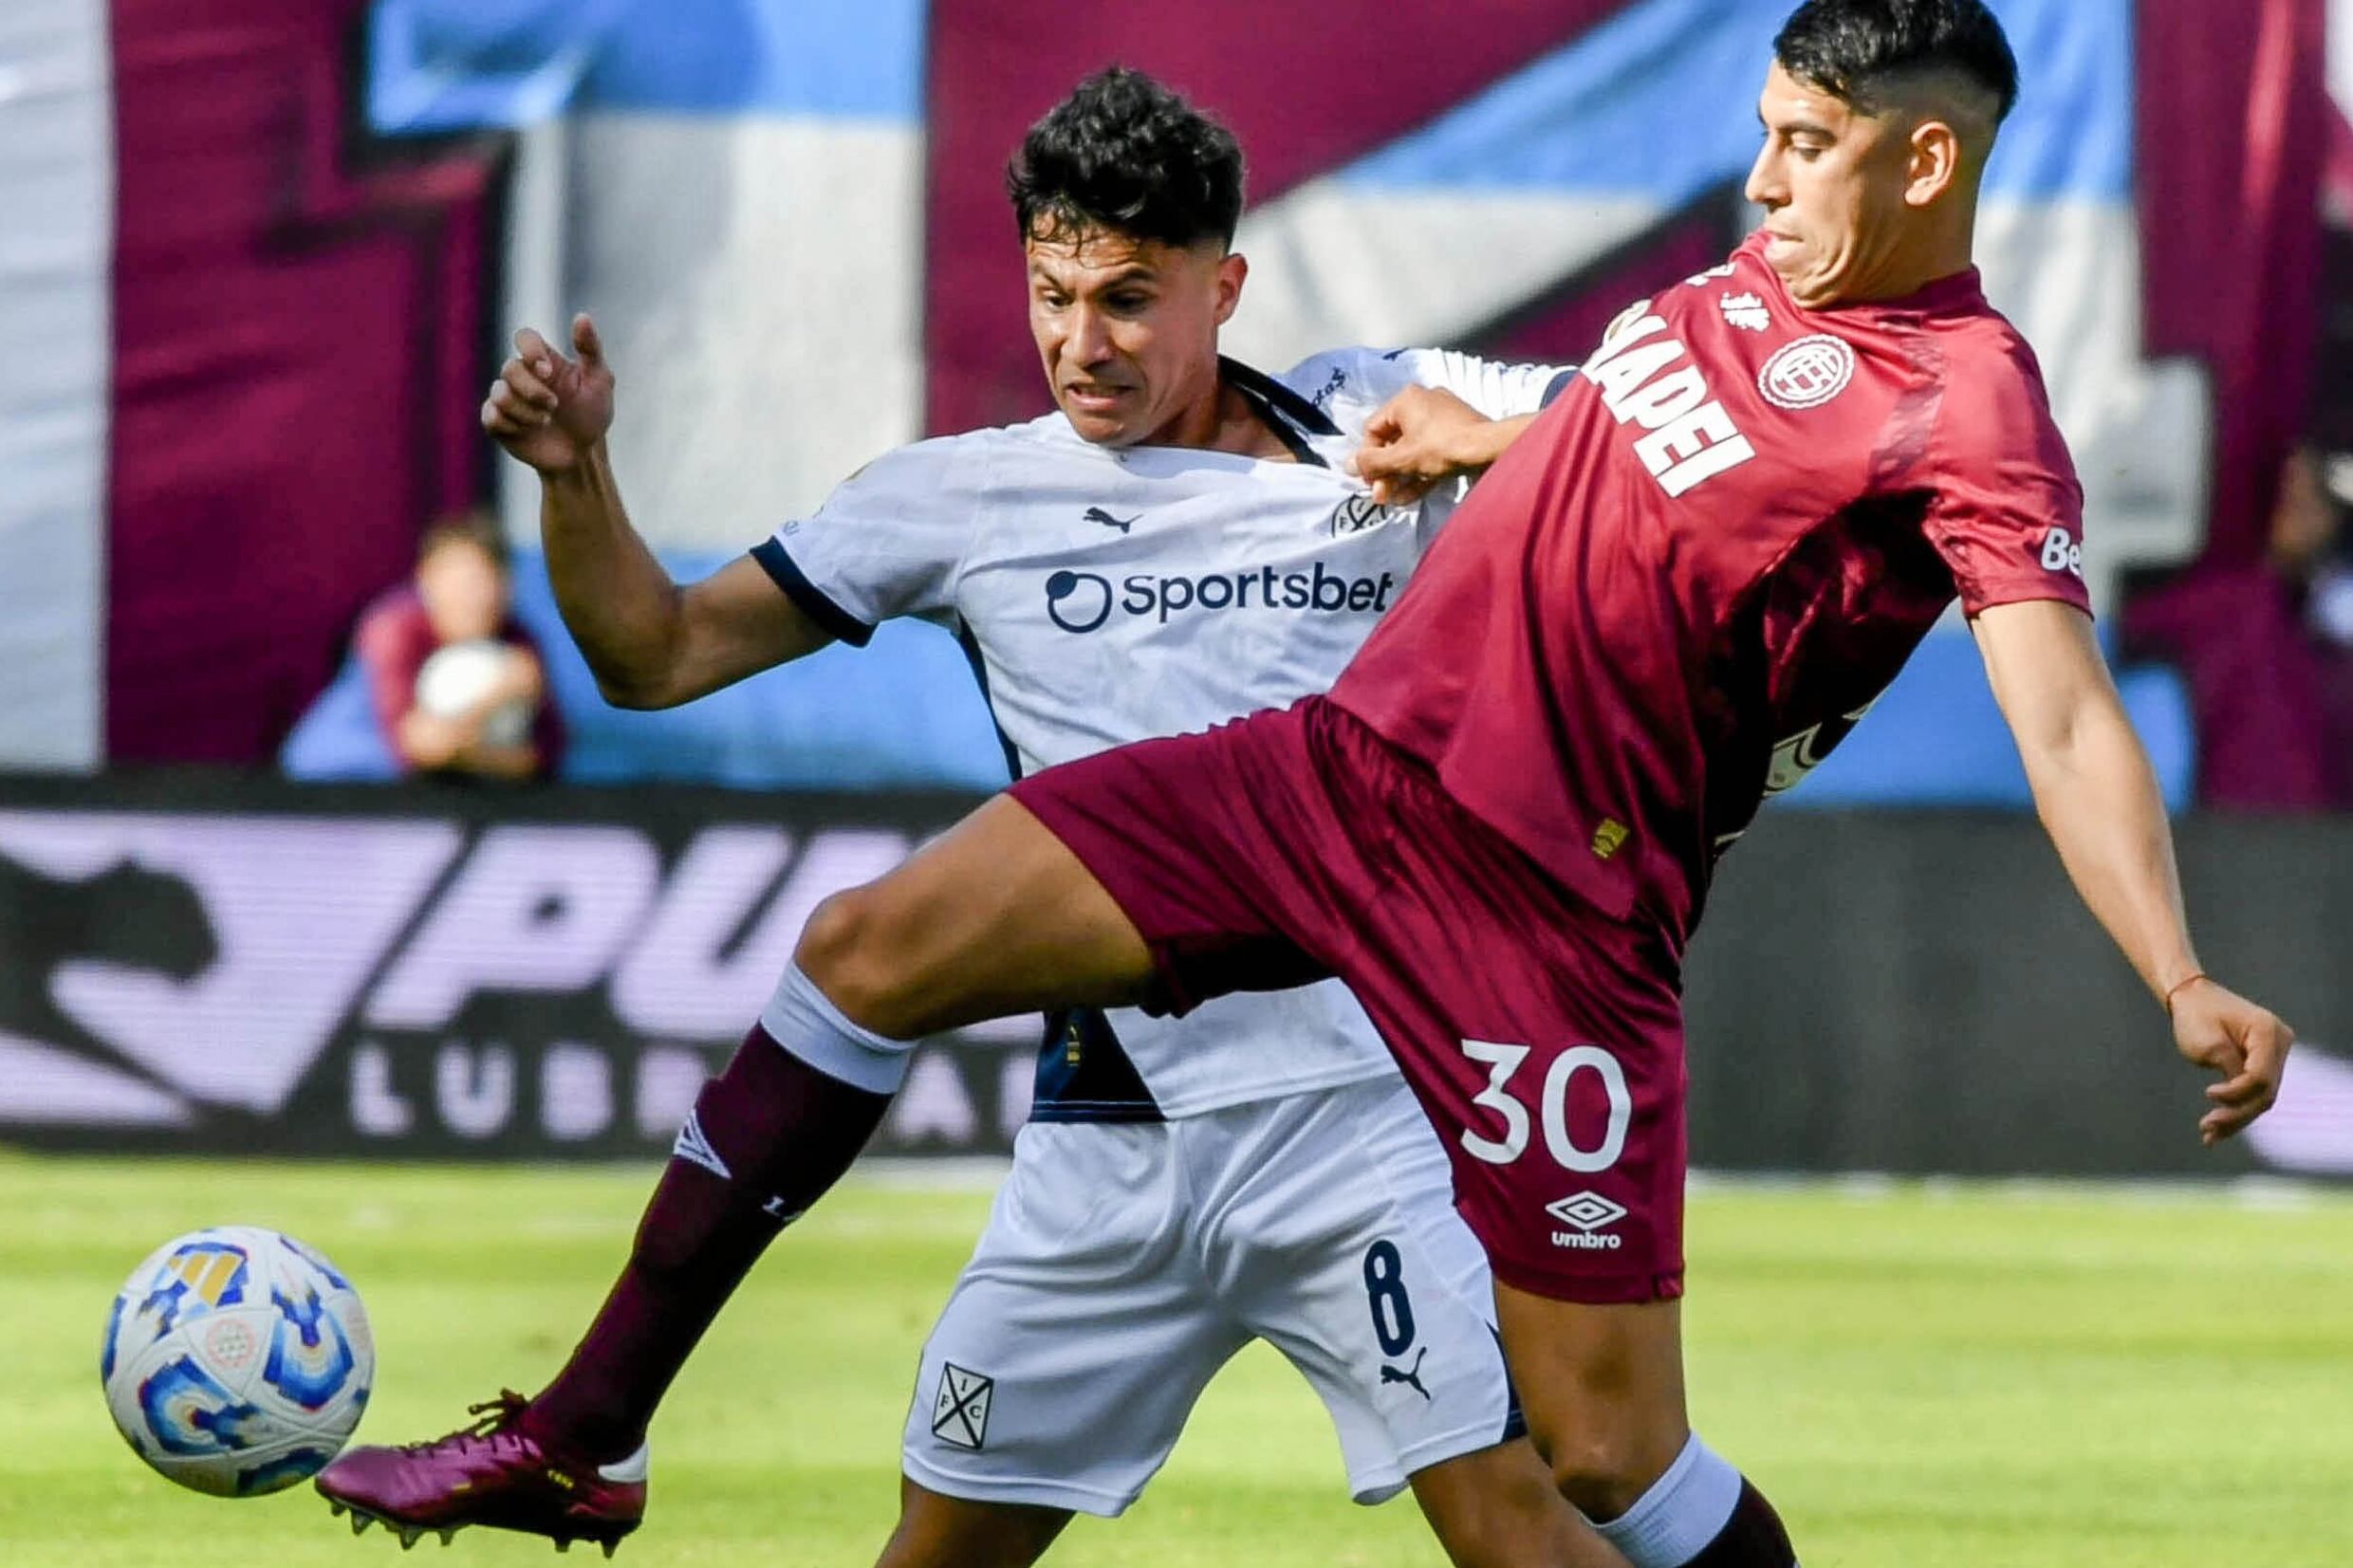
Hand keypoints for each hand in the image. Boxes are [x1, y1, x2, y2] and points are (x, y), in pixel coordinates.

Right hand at [483, 314, 615, 474]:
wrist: (581, 455)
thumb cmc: (592, 415)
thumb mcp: (600, 382)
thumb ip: (591, 349)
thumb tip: (582, 316)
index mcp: (544, 360)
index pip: (524, 337)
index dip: (530, 350)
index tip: (547, 371)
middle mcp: (522, 375)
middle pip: (509, 368)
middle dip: (532, 391)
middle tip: (554, 406)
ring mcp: (507, 398)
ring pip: (499, 394)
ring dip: (526, 412)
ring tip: (545, 422)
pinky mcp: (497, 422)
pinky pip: (491, 417)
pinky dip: (512, 426)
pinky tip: (527, 432)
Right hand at [1349, 386, 1517, 505]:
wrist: (1491, 450)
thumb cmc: (1442, 448)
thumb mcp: (1401, 458)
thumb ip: (1371, 463)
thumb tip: (1347, 465)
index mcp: (1406, 399)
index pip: (1373, 429)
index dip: (1367, 457)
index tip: (1370, 481)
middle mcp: (1423, 401)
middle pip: (1393, 440)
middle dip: (1385, 471)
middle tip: (1381, 496)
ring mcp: (1443, 417)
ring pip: (1413, 449)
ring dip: (1401, 476)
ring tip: (1395, 500)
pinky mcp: (1458, 433)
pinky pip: (1432, 452)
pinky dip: (1420, 472)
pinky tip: (1412, 496)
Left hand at [2170, 978, 2293, 1144]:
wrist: (2192, 998)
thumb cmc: (2195, 1015)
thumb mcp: (2209, 1044)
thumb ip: (2230, 1070)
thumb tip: (2242, 1100)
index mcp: (2268, 1031)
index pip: (2260, 1076)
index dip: (2236, 1093)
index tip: (2208, 1094)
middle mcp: (2280, 1042)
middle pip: (2265, 1091)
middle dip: (2237, 1114)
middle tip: (2207, 1129)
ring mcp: (2275, 1053)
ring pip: (2261, 1096)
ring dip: (2236, 1118)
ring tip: (2208, 1135)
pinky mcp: (2265, 1062)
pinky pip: (2254, 1090)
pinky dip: (2235, 1108)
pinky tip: (2216, 1131)